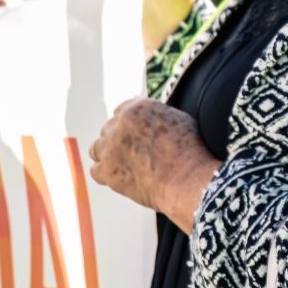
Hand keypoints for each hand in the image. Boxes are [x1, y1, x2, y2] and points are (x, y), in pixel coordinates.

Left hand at [88, 98, 220, 229]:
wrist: (188, 180)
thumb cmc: (191, 152)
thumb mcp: (178, 119)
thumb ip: (158, 115)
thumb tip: (150, 120)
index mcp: (138, 107)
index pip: (123, 109)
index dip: (130, 124)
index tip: (136, 135)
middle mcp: (120, 123)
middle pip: (110, 128)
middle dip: (121, 139)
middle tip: (136, 153)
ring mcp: (110, 147)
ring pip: (98, 148)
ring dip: (109, 154)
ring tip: (126, 165)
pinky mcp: (107, 170)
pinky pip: (96, 170)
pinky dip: (106, 174)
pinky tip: (121, 177)